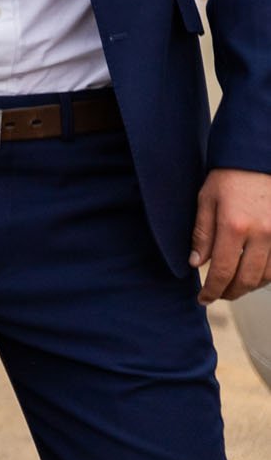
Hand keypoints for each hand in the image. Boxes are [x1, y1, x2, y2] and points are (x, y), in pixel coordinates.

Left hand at [191, 167, 270, 302]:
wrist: (258, 160)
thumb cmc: (228, 178)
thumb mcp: (206, 201)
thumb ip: (202, 234)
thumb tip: (196, 263)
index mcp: (234, 226)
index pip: (222, 271)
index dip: (212, 290)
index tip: (203, 299)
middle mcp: (261, 234)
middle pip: (247, 280)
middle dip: (230, 293)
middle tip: (217, 295)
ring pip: (266, 276)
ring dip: (249, 287)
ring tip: (233, 286)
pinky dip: (265, 276)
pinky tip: (252, 274)